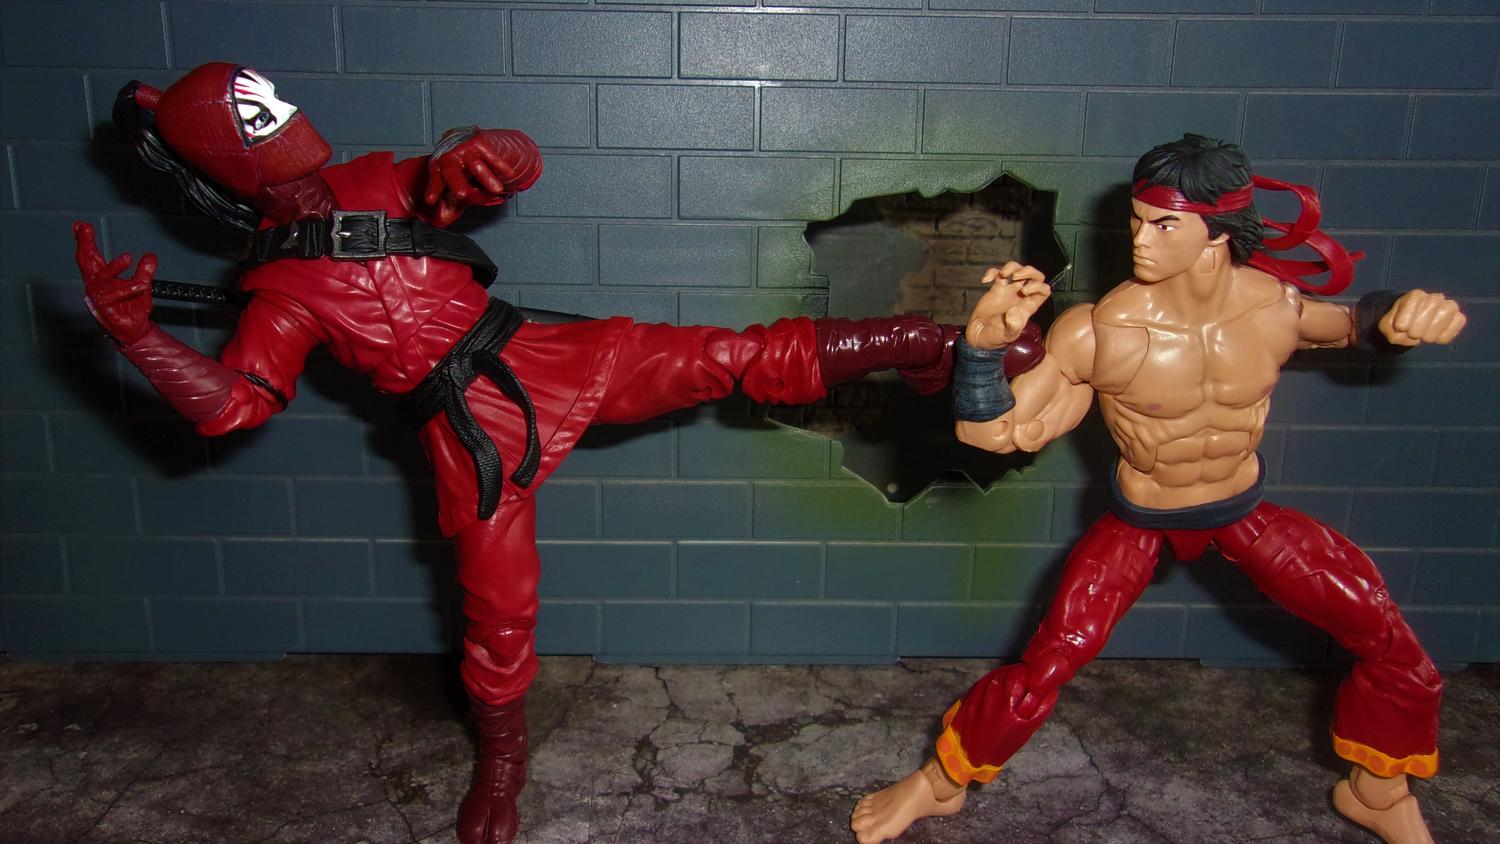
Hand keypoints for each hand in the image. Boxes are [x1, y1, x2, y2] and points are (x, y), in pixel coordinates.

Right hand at [73, 221, 153, 344]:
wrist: (136, 332)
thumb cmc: (132, 310)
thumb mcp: (142, 285)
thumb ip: (144, 271)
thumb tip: (150, 256)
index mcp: (103, 279)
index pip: (92, 257)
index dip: (85, 242)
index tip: (81, 226)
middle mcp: (97, 286)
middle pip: (86, 263)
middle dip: (85, 245)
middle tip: (85, 230)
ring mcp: (99, 298)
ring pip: (100, 279)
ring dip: (113, 267)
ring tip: (127, 257)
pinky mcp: (106, 309)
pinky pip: (113, 297)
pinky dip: (127, 289)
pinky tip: (141, 285)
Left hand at [423, 128, 540, 226]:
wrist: (461, 136)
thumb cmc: (454, 164)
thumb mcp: (448, 182)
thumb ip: (448, 202)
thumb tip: (442, 222)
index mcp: (438, 166)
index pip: (435, 179)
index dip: (433, 189)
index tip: (430, 200)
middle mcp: (449, 157)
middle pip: (452, 171)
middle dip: (457, 183)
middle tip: (462, 195)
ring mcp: (464, 150)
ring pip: (474, 164)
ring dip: (486, 177)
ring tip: (497, 190)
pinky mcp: (478, 143)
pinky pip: (490, 155)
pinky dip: (500, 165)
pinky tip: (509, 174)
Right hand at [965, 263, 1049, 349]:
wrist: (979, 337)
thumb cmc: (995, 338)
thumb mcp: (1007, 336)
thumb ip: (1014, 327)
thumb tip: (1014, 312)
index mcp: (1029, 307)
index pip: (1043, 289)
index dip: (1037, 286)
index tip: (1023, 291)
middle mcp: (1021, 297)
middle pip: (1036, 276)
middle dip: (1028, 271)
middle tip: (1016, 276)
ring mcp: (1009, 291)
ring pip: (1018, 270)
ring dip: (1012, 267)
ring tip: (1003, 274)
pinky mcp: (996, 289)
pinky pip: (998, 273)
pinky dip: (992, 272)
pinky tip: (986, 280)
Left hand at [1378, 289, 1465, 346]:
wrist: (1412, 330)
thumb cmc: (1399, 325)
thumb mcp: (1388, 327)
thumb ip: (1392, 330)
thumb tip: (1404, 332)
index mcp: (1415, 296)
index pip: (1414, 299)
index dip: (1406, 316)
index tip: (1401, 328)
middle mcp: (1433, 297)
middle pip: (1432, 303)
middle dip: (1419, 325)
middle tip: (1413, 334)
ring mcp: (1448, 306)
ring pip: (1448, 310)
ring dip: (1433, 330)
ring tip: (1424, 337)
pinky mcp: (1458, 318)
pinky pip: (1459, 321)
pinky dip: (1447, 334)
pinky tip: (1436, 339)